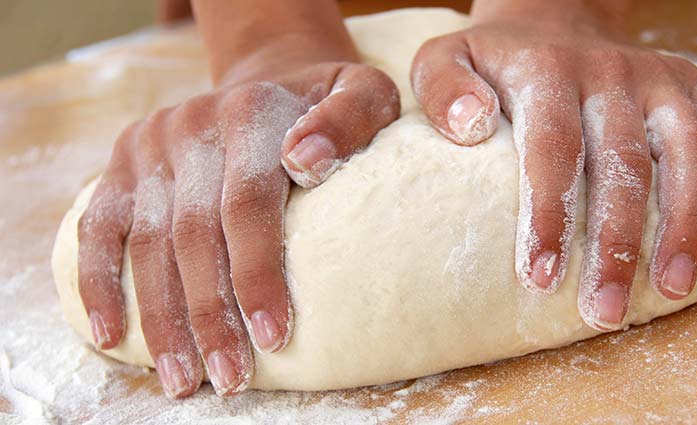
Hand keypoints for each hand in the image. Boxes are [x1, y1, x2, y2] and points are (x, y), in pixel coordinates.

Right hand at [76, 34, 399, 396]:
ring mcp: (152, 143)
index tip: (274, 338)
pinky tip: (110, 335)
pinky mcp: (123, 160)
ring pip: (147, 241)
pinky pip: (98, 227)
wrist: (273, 79)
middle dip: (210, 315)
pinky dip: (98, 282)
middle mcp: (193, 125)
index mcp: (252, 113)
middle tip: (228, 379)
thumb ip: (350, 119)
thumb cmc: (328, 106)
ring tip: (181, 378)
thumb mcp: (365, 93)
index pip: (248, 205)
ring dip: (161, 317)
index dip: (257, 274)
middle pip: (194, 234)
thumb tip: (305, 161)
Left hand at [411, 0, 696, 329]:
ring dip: (687, 221)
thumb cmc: (495, 60)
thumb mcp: (445, 59)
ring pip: (688, 147)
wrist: (553, 17)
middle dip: (616, 242)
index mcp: (547, 72)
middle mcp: (610, 73)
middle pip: (622, 161)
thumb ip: (444, 89)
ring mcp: (660, 78)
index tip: (543, 276)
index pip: (552, 147)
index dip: (550, 214)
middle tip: (604, 309)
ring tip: (674, 287)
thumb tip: (469, 126)